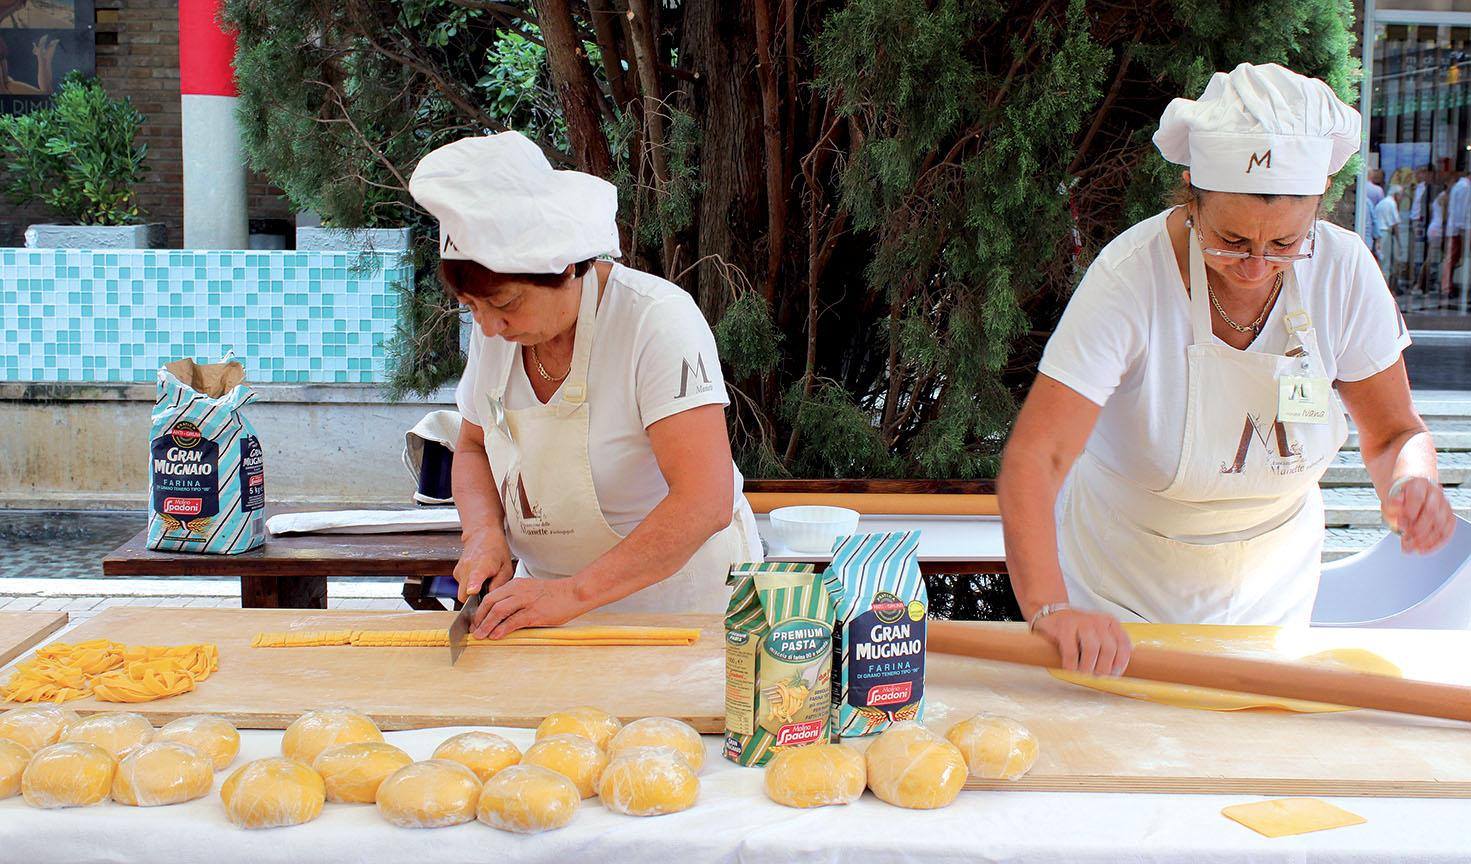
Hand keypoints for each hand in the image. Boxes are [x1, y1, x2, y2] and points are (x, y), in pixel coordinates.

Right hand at [454, 528, 513, 602]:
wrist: (482, 535)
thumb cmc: (496, 550)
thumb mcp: (506, 567)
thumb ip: (499, 584)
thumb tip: (491, 598)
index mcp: (482, 565)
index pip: (475, 577)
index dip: (473, 585)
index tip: (473, 590)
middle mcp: (467, 567)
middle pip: (464, 595)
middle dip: (474, 600)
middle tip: (487, 591)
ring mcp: (459, 571)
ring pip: (462, 593)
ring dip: (472, 592)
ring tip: (484, 580)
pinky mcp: (456, 573)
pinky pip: (462, 587)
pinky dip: (469, 586)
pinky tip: (478, 577)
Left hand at [472, 578, 588, 638]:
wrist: (574, 593)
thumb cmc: (555, 594)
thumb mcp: (532, 591)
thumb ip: (517, 600)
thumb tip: (503, 617)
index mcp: (516, 584)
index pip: (491, 596)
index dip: (480, 610)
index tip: (476, 621)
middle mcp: (518, 590)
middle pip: (490, 602)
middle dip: (479, 618)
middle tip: (475, 630)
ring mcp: (526, 601)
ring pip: (498, 611)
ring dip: (487, 625)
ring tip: (480, 635)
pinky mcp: (535, 613)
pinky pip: (513, 621)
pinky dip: (502, 629)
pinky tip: (496, 635)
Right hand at [1032, 609, 1131, 676]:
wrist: (1053, 615)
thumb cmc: (1077, 631)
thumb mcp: (1098, 634)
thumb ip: (1108, 648)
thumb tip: (1115, 673)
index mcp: (1110, 623)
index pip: (1124, 644)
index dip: (1121, 663)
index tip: (1114, 674)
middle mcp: (1098, 620)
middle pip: (1109, 649)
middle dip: (1104, 668)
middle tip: (1096, 676)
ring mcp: (1081, 622)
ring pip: (1092, 649)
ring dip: (1088, 667)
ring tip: (1083, 673)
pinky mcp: (1064, 627)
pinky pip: (1071, 651)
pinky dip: (1072, 665)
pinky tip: (1070, 669)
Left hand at [1383, 476, 1455, 554]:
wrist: (1410, 494)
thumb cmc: (1399, 498)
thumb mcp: (1389, 499)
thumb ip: (1391, 504)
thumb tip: (1397, 504)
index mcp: (1418, 484)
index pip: (1417, 497)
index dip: (1409, 512)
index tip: (1401, 524)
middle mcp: (1434, 492)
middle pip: (1431, 512)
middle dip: (1418, 530)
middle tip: (1406, 540)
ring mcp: (1444, 504)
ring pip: (1440, 523)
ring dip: (1426, 539)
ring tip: (1412, 547)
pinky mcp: (1448, 516)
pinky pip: (1447, 531)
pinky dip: (1436, 543)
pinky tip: (1424, 549)